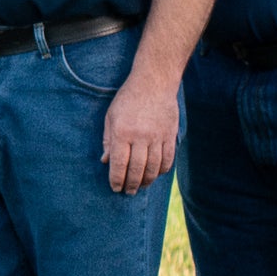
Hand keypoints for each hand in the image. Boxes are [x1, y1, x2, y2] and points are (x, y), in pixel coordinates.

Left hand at [100, 72, 179, 193]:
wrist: (154, 83)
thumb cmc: (127, 99)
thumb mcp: (111, 117)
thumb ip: (108, 141)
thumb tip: (105, 161)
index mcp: (122, 132)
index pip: (119, 163)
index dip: (117, 179)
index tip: (115, 188)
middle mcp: (140, 137)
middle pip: (137, 169)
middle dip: (132, 184)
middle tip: (128, 192)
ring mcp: (158, 137)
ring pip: (154, 167)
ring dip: (147, 180)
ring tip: (141, 186)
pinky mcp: (170, 135)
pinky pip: (168, 159)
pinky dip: (162, 170)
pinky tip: (156, 174)